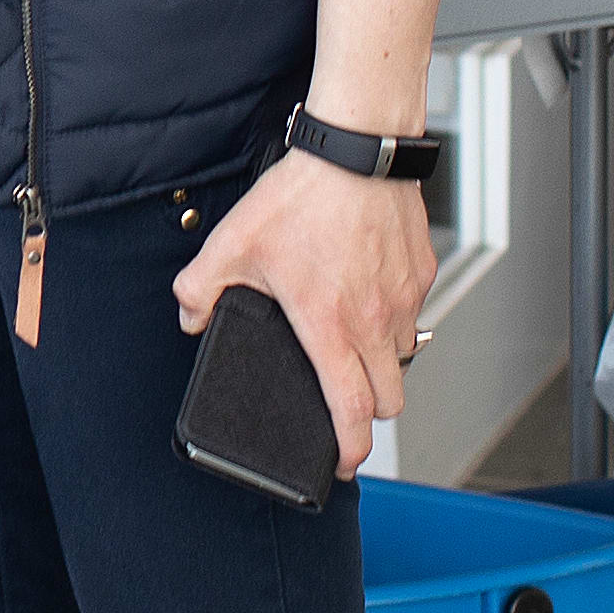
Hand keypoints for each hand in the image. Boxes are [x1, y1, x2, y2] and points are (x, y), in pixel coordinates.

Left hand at [178, 146, 435, 471]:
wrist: (356, 149)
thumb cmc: (303, 195)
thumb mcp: (233, 243)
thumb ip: (199, 289)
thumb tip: (191, 317)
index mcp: (330, 325)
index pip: (350, 411)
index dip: (348, 450)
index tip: (341, 462)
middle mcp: (376, 320)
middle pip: (389, 399)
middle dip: (368, 410)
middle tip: (345, 400)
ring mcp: (405, 297)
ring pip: (403, 355)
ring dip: (382, 360)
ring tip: (352, 339)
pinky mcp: (423, 272)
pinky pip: (414, 312)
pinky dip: (395, 315)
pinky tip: (368, 292)